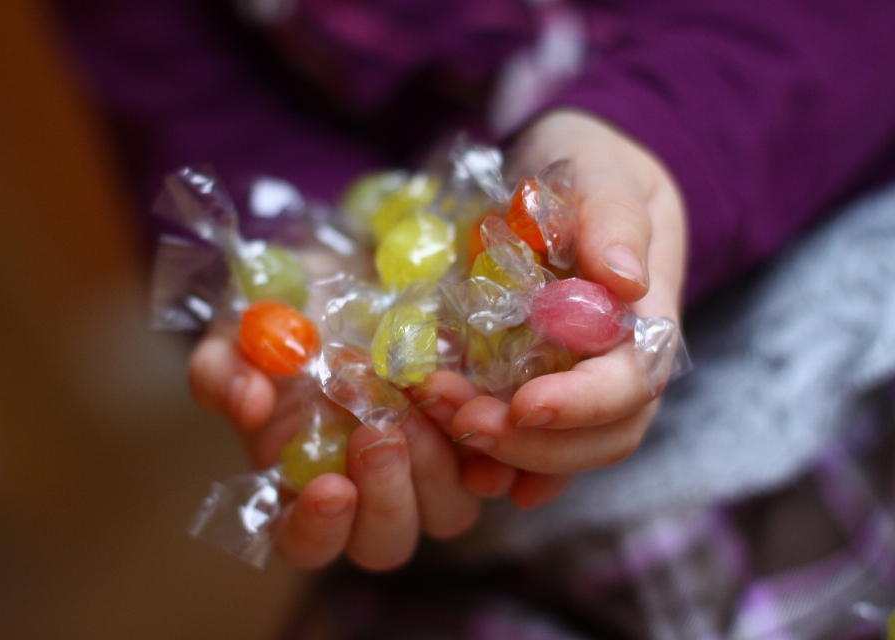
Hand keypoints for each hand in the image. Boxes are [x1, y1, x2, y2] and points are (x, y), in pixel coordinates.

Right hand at [188, 321, 480, 570]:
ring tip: (422, 393)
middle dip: (386, 494)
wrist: (348, 273)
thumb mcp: (237, 334)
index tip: (328, 487)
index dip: (317, 530)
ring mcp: (424, 471)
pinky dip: (493, 449)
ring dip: (437, 465)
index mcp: (300, 484)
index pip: (303, 544)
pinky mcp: (471, 439)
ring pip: (447, 513)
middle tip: (379, 430)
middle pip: (385, 541)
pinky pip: (496, 467)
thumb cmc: (285, 316)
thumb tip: (245, 403)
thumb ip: (224, 371)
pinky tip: (482, 409)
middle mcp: (365, 492)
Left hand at [422, 110, 686, 492]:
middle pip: (602, 435)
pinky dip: (501, 462)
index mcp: (647, 318)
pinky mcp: (542, 384)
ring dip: (505, 454)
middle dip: (533, 444)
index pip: (634, 382)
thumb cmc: (589, 164)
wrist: (565, 169)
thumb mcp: (601, 169)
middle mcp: (619, 362)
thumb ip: (613, 215)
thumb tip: (625, 278)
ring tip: (443, 426)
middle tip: (462, 420)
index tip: (526, 405)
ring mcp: (581, 380)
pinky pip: (531, 440)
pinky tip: (465, 469)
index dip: (585, 404)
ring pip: (564, 449)